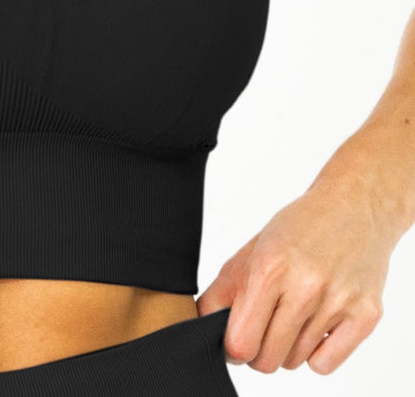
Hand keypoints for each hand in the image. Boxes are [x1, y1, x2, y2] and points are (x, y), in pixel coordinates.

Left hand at [196, 180, 393, 374]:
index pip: (240, 342)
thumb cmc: (300, 228)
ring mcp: (337, 302)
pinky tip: (316, 324)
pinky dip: (316, 353)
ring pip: (295, 361)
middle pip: (268, 360)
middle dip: (258, 351)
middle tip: (263, 328)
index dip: (233, 347)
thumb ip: (225, 290)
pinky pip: (324, 365)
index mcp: (270, 267)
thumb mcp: (253, 249)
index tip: (237, 337)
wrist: (354, 205)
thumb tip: (204, 327)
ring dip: (288, 347)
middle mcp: (305, 286)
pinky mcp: (365, 315)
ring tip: (294, 313)